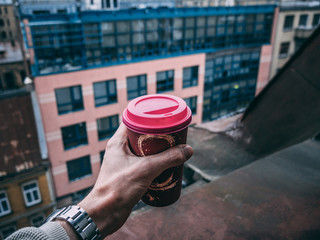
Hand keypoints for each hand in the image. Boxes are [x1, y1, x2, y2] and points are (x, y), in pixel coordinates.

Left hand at [78, 123, 192, 237]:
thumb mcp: (146, 169)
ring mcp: (123, 163)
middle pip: (141, 135)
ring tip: (173, 150)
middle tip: (173, 136)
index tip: (164, 119)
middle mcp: (119, 150)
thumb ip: (168, 158)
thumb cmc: (118, 189)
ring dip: (158, 151)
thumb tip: (188, 150)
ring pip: (144, 151)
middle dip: (158, 136)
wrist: (104, 214)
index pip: (133, 120)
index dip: (149, 117)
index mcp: (118, 142)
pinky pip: (144, 164)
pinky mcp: (128, 175)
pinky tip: (165, 167)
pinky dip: (154, 163)